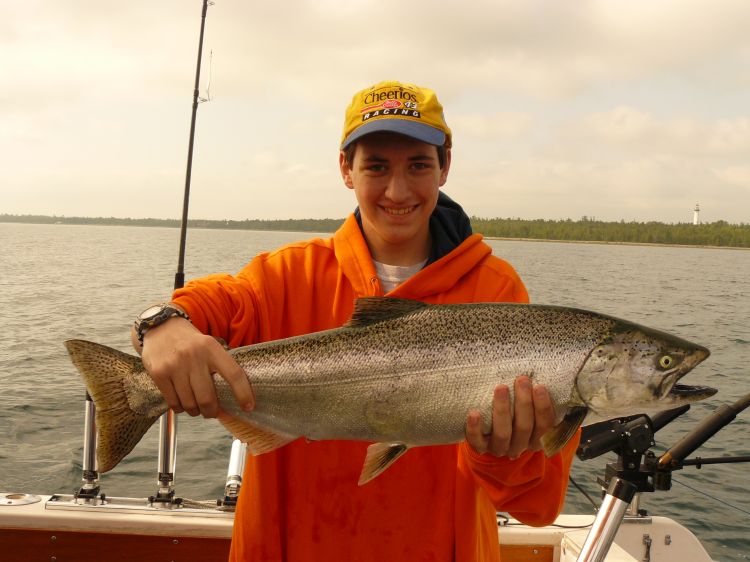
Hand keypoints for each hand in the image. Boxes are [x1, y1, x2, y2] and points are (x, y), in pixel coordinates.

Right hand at [136, 317, 253, 417]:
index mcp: (212, 348)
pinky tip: (182, 403)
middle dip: (212, 412)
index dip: (243, 393)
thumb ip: (221, 366)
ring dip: (195, 411)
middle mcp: (194, 356)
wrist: (161, 328)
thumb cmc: (191, 342)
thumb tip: (233, 398)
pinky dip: (180, 408)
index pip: (233, 374)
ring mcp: (175, 365)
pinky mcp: (159, 373)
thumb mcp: (209, 345)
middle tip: (212, 412)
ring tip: (196, 407)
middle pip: (207, 398)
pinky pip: (173, 402)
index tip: (248, 407)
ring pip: (189, 403)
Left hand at [465, 376, 554, 458]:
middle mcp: (519, 446)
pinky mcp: (480, 447)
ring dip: (502, 410)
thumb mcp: (527, 411)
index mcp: (536, 438)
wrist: (488, 437)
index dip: (543, 407)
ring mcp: (499, 448)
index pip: (544, 426)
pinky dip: (475, 428)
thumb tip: (538, 370)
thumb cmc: (513, 415)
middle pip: (524, 427)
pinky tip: (474, 413)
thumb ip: (533, 397)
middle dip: (524, 403)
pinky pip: (477, 441)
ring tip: (501, 388)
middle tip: (522, 380)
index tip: (539, 386)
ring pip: (503, 433)